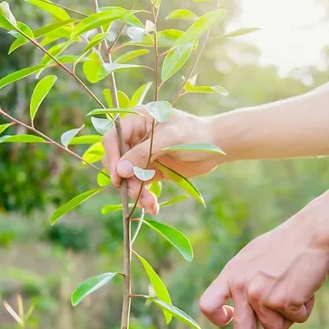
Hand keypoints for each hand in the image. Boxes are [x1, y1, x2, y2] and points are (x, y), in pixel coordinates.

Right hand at [102, 108, 225, 214]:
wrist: (217, 147)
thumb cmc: (195, 134)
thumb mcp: (170, 139)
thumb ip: (144, 153)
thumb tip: (120, 170)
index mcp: (137, 121)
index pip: (112, 139)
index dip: (112, 157)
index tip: (118, 178)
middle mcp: (135, 139)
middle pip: (117, 161)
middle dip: (125, 180)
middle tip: (136, 194)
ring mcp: (142, 156)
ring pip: (128, 178)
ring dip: (136, 192)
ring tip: (150, 203)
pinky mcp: (151, 171)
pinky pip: (140, 186)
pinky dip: (145, 197)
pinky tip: (153, 207)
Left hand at [199, 215, 328, 328]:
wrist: (312, 234)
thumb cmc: (285, 245)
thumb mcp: (252, 259)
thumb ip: (244, 283)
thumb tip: (242, 314)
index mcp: (230, 275)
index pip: (207, 305)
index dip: (218, 319)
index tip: (231, 321)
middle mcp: (242, 287)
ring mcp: (261, 296)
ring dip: (289, 317)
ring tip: (295, 288)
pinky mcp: (284, 301)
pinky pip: (297, 320)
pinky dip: (305, 309)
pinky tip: (306, 287)